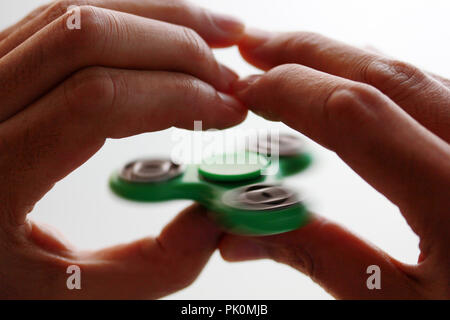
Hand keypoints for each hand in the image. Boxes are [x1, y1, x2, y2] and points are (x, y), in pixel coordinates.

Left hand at [0, 0, 246, 298]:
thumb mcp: (68, 293)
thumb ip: (150, 268)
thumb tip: (214, 220)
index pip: (97, 99)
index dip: (177, 93)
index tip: (228, 111)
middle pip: (87, 37)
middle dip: (178, 46)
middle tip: (229, 75)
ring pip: (75, 17)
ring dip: (157, 19)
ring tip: (213, 36)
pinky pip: (64, 24)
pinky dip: (126, 20)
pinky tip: (163, 34)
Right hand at [220, 29, 449, 298]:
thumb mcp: (396, 310)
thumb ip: (321, 257)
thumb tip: (245, 229)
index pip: (358, 116)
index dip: (292, 92)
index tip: (247, 91)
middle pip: (386, 76)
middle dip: (308, 53)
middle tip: (256, 48)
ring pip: (414, 76)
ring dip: (344, 60)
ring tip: (292, 62)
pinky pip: (437, 92)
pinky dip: (382, 80)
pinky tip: (352, 82)